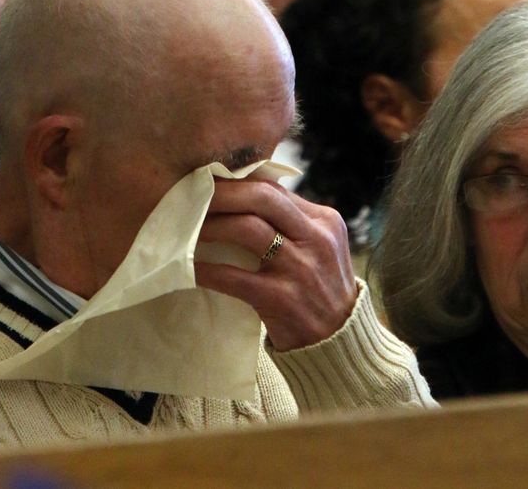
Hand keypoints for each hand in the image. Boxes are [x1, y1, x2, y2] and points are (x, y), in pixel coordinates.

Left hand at [194, 178, 356, 351]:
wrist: (339, 344)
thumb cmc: (322, 289)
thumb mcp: (321, 247)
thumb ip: (292, 222)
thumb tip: (244, 195)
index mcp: (325, 221)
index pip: (275, 189)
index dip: (238, 183)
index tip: (211, 183)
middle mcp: (315, 239)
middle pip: (262, 198)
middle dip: (223, 193)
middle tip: (193, 194)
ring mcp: (299, 268)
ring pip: (246, 229)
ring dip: (211, 225)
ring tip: (188, 227)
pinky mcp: (280, 299)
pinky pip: (232, 277)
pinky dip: (205, 269)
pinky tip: (188, 267)